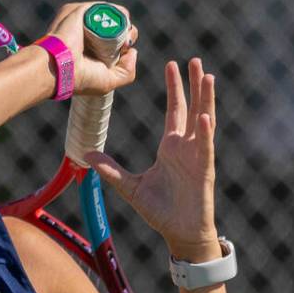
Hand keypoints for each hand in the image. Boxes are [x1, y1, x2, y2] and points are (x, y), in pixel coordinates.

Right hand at [43, 2, 138, 94]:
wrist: (61, 68)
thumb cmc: (80, 78)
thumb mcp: (108, 82)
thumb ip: (126, 72)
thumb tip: (133, 52)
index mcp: (88, 48)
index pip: (112, 38)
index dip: (124, 43)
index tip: (125, 52)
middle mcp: (84, 32)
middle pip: (114, 24)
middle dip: (126, 32)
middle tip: (125, 44)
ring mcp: (81, 20)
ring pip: (111, 15)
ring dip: (123, 23)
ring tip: (122, 35)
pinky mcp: (79, 10)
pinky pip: (105, 8)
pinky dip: (117, 14)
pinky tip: (119, 26)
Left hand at [85, 58, 221, 260]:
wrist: (180, 233)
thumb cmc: (161, 210)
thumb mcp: (130, 187)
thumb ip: (111, 170)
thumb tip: (87, 156)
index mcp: (171, 147)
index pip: (175, 110)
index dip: (174, 88)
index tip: (171, 65)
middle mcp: (186, 146)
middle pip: (192, 108)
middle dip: (193, 84)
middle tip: (193, 59)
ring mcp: (197, 156)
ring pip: (204, 121)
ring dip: (205, 99)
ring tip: (206, 76)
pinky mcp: (204, 170)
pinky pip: (205, 148)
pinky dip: (205, 133)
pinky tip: (206, 116)